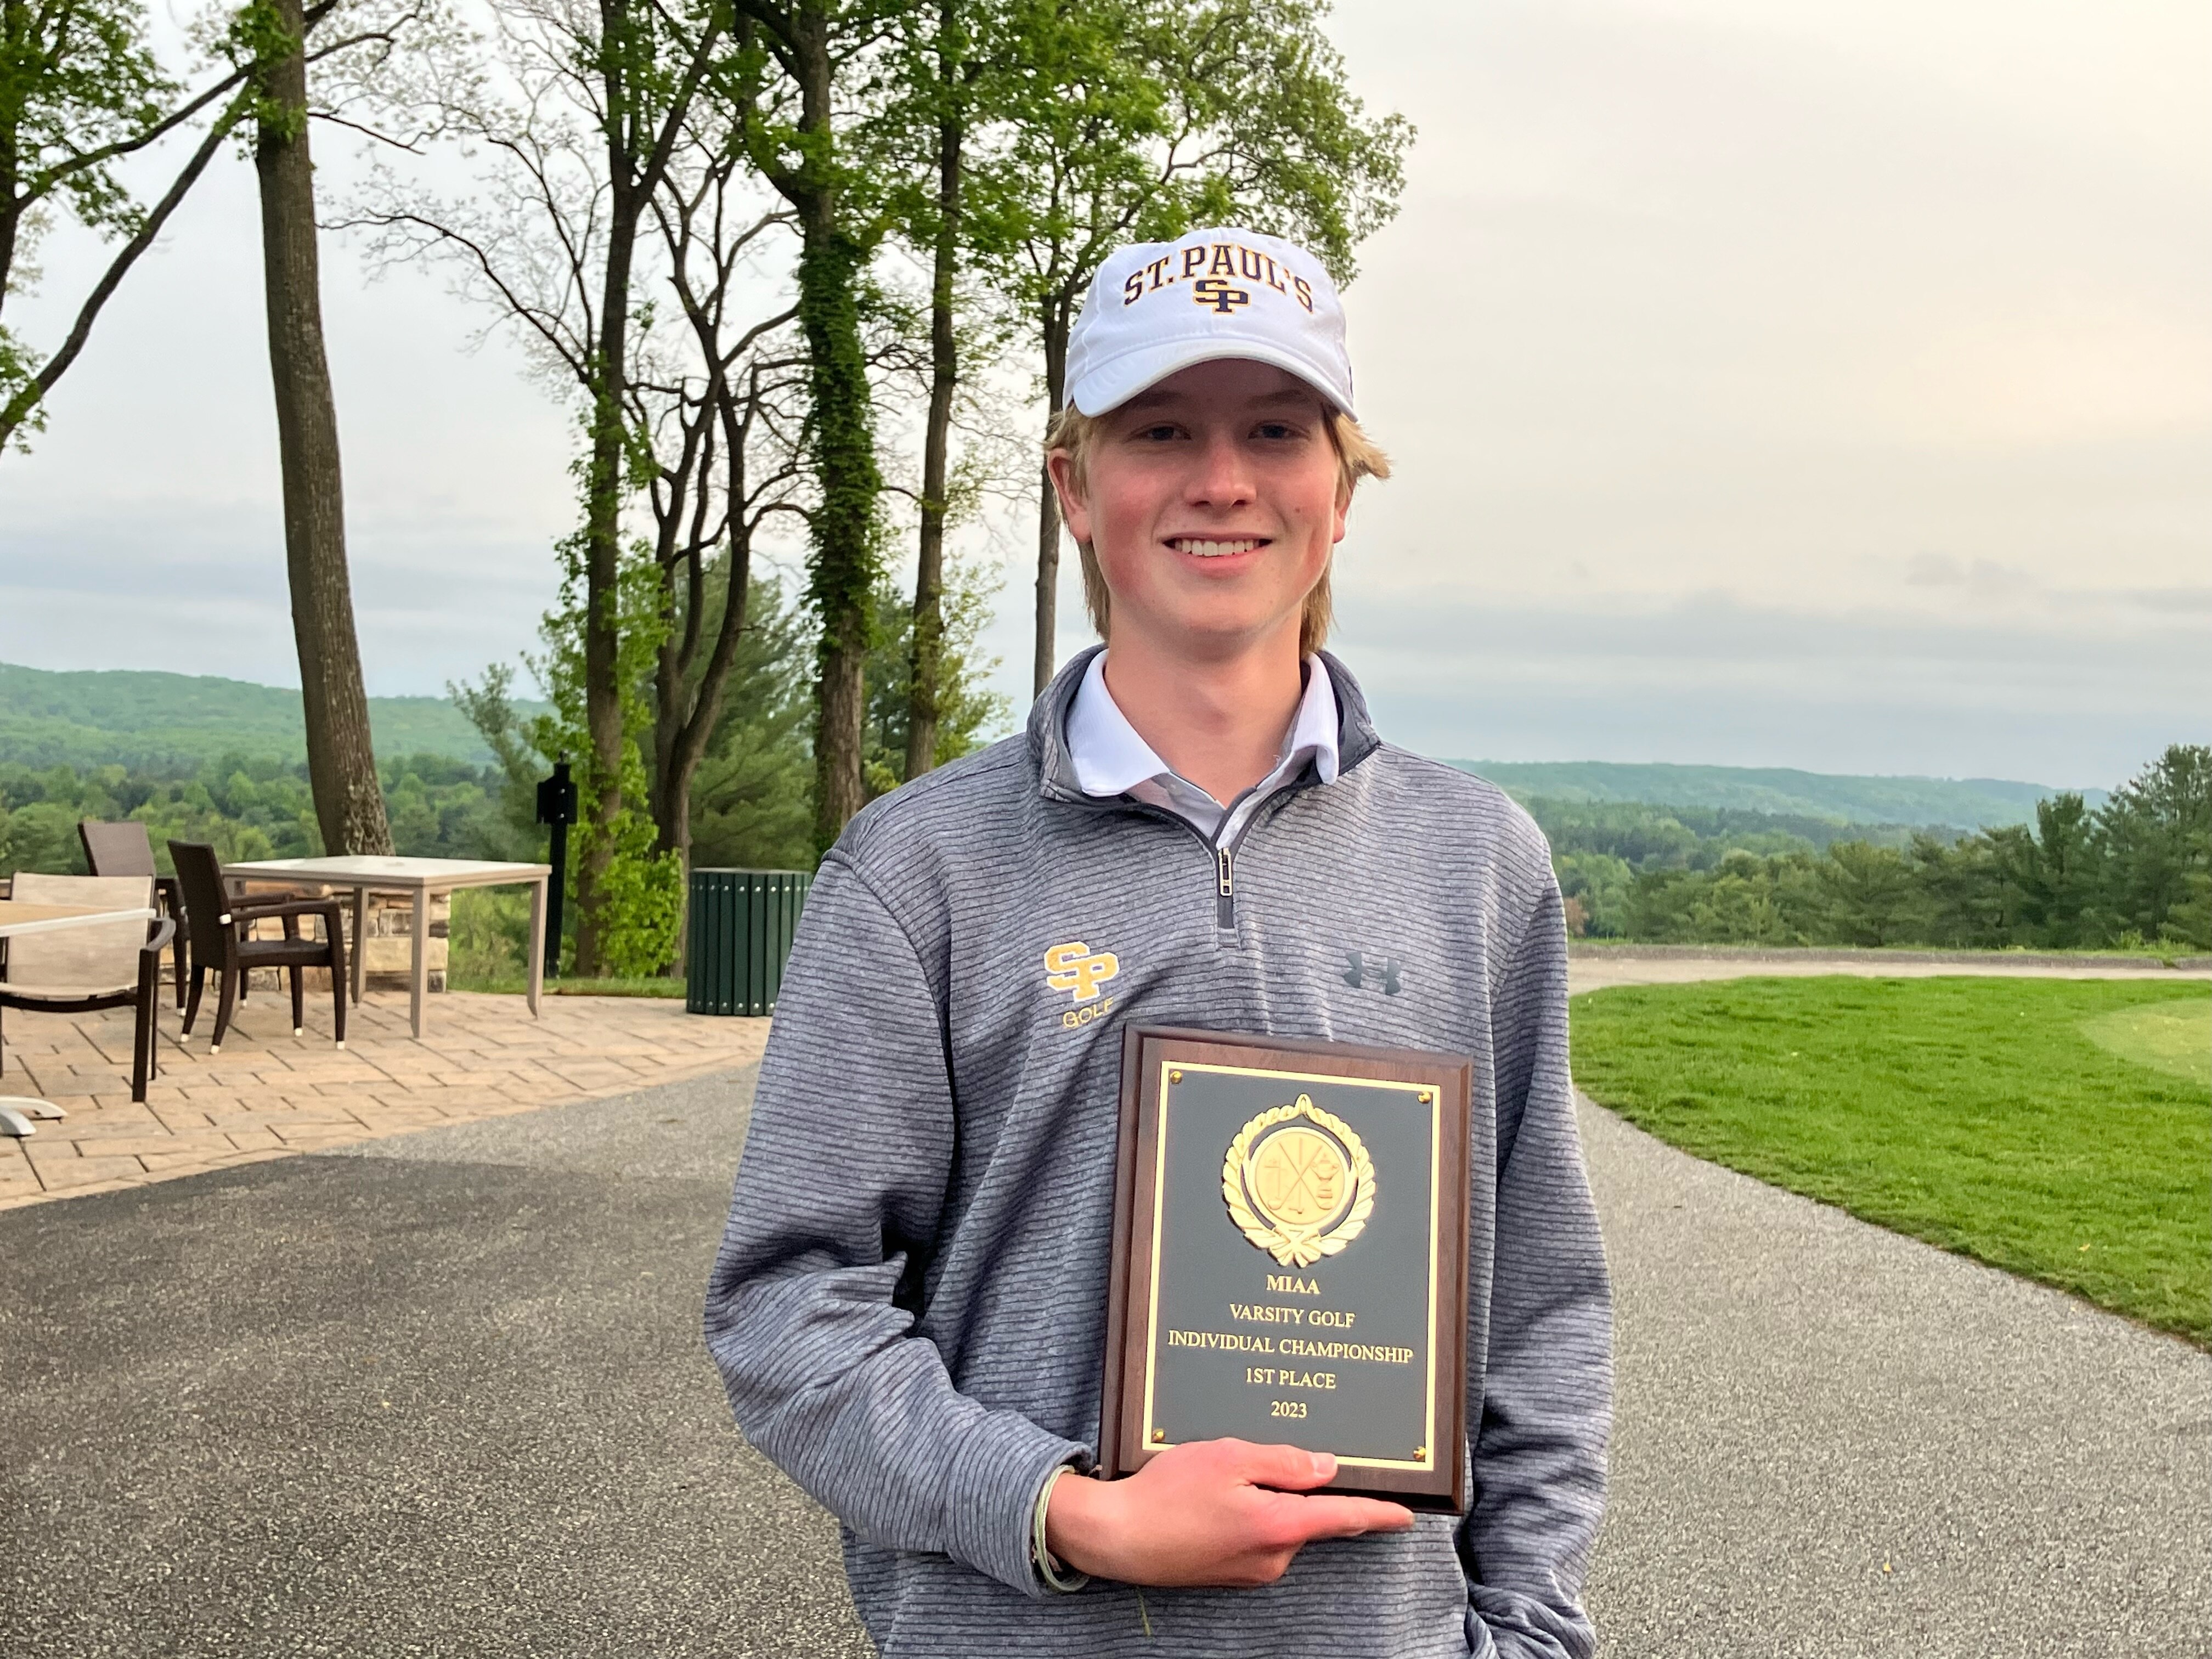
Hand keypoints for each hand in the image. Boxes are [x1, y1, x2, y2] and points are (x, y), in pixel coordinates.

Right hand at [1044, 1438, 1414, 1587]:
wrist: (1117, 1538)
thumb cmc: (1167, 1494)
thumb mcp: (1228, 1457)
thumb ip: (1284, 1462)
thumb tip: (1325, 1467)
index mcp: (1280, 1525)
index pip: (1345, 1517)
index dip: (1380, 1513)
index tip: (1407, 1514)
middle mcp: (1274, 1557)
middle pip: (1307, 1513)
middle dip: (1293, 1485)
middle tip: (1254, 1459)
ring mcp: (1252, 1569)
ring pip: (1279, 1522)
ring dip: (1264, 1497)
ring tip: (1217, 1477)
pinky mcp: (1232, 1572)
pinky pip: (1256, 1535)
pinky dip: (1246, 1512)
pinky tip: (1211, 1497)